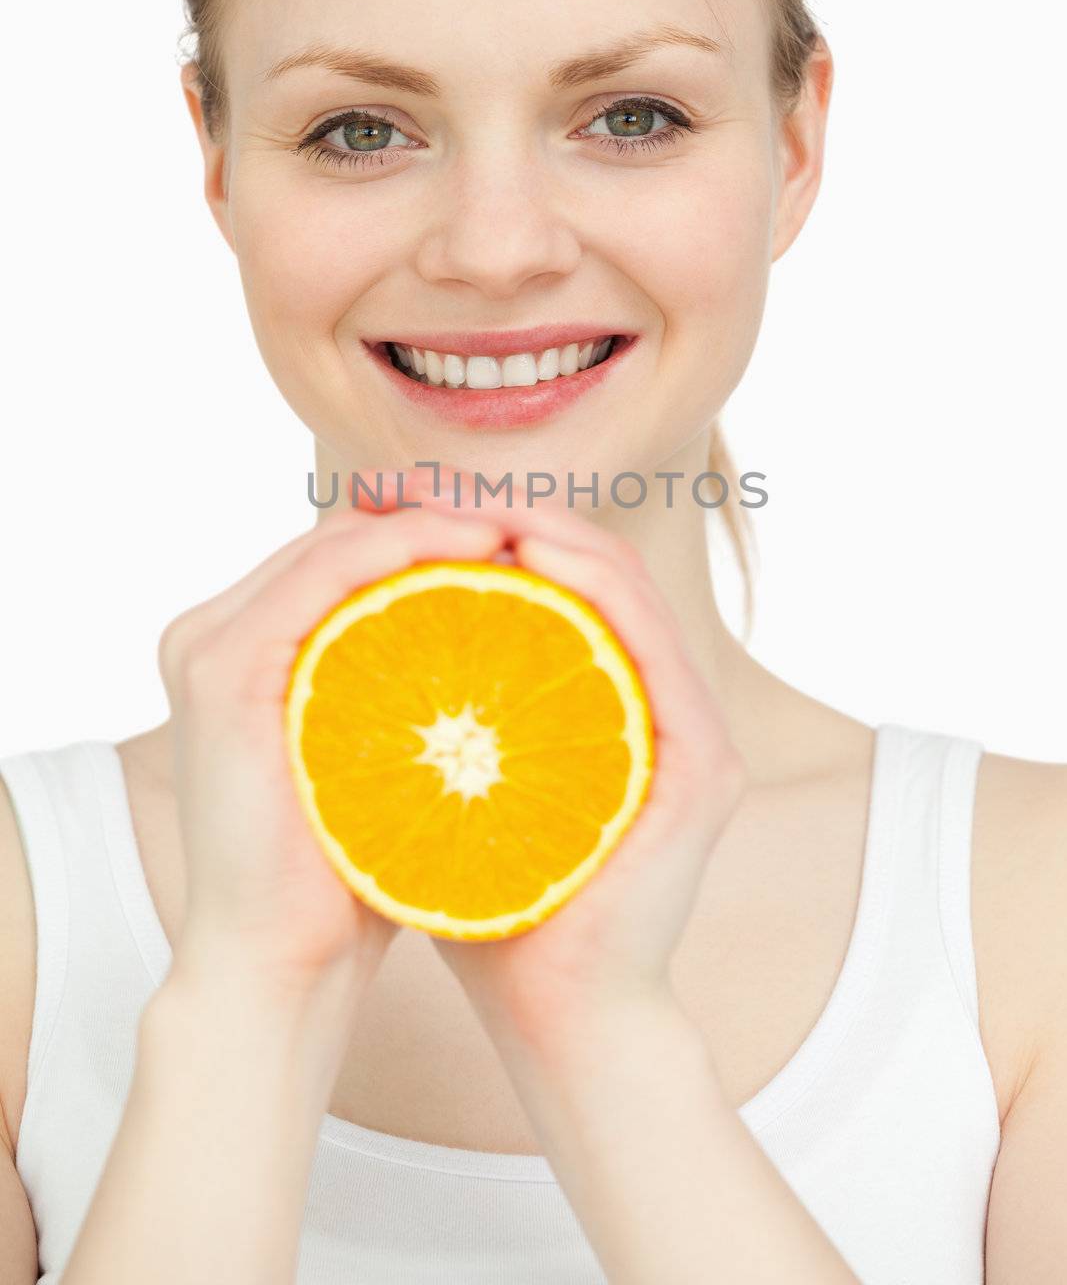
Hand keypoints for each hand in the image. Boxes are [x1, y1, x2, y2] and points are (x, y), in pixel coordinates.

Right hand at [157, 484, 509, 1002]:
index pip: (343, 558)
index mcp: (241, 648)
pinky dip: (401, 549)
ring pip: (335, 542)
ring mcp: (209, 646)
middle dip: (437, 515)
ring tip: (514, 526)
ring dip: (431, 519)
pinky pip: (324, 575)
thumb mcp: (386, 763)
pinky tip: (475, 550)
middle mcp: (211, 633)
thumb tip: (513, 649)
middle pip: (339, 538)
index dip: (429, 532)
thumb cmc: (347, 877)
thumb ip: (414, 700)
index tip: (517, 537)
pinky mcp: (223, 668)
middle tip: (524, 518)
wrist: (280, 968)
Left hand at [374, 466, 747, 1050]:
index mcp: (607, 703)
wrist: (556, 1018)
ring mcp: (692, 730)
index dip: (487, 527)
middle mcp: (661, 702)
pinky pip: (654, 649)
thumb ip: (417, 724)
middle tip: (424, 491)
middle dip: (511, 512)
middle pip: (595, 567)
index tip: (402, 506)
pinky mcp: (703, 764)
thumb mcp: (444, 791)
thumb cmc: (489, 908)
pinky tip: (535, 556)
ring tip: (475, 506)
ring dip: (555, 531)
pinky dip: (598, 590)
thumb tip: (329, 640)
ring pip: (627, 590)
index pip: (557, 583)